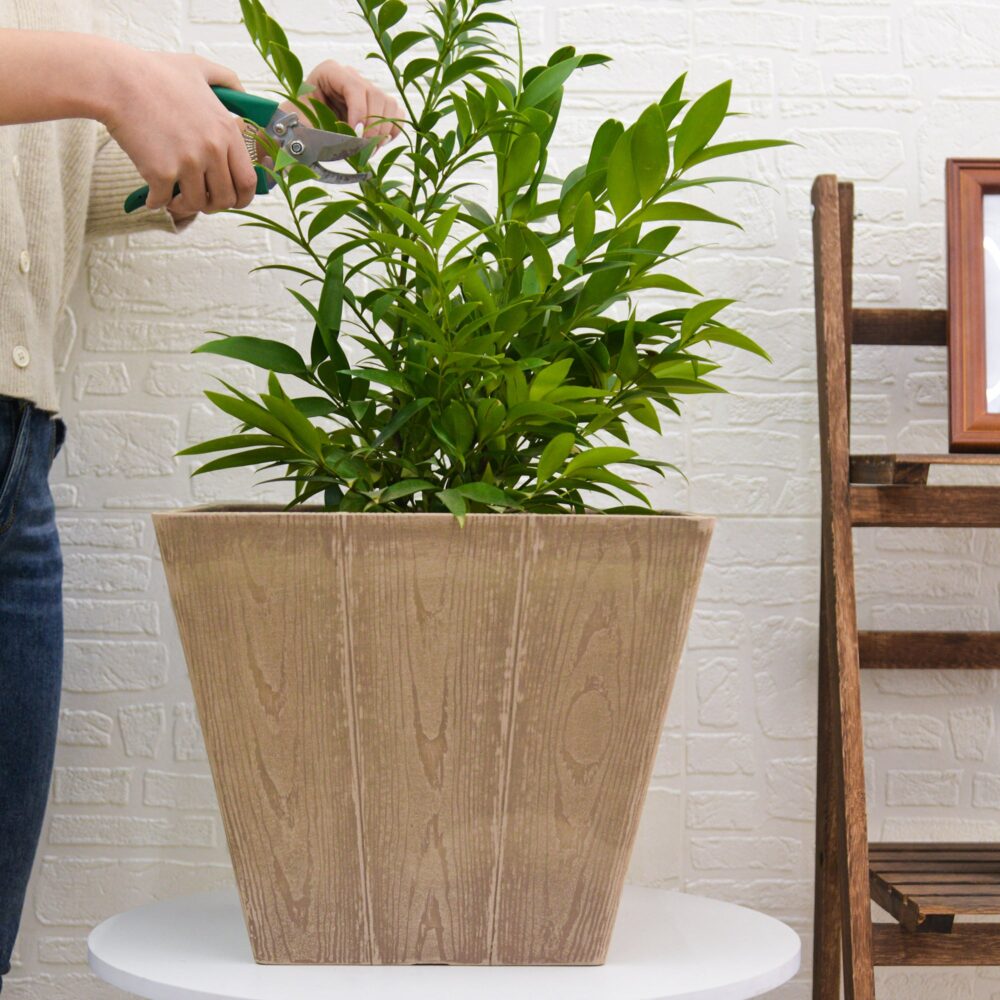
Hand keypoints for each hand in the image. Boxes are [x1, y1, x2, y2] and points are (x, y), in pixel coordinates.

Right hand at [104, 52, 258, 215]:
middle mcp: (212, 149)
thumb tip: (244, 94)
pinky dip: (157, 202)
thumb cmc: (154, 72)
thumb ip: (227, 80)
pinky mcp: (161, 172)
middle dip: (214, 204)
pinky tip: (153, 195)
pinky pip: (164, 201)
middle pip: (226, 199)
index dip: (242, 197)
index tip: (232, 199)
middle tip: (199, 198)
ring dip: (186, 205)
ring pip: (197, 204)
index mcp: (226, 130)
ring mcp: (188, 162)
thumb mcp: (199, 67)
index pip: (248, 181)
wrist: (115, 79)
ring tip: (175, 197)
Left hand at [302, 61, 402, 145]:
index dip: (359, 112)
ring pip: (388, 104)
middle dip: (372, 126)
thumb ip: (319, 132)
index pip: (354, 86)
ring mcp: (366, 89)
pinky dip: (391, 131)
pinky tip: (377, 143)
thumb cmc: (299, 123)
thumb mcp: (302, 124)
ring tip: (369, 149)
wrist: (299, 128)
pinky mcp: (376, 104)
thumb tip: (346, 145)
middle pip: (375, 95)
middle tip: (363, 149)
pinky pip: (395, 114)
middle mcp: (351, 77)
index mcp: (329, 72)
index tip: (356, 135)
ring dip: (383, 131)